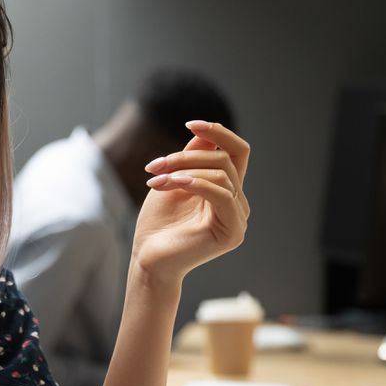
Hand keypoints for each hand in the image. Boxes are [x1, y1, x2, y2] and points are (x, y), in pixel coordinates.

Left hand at [135, 119, 250, 283]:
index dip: (218, 132)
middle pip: (224, 159)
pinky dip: (196, 183)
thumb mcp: (173, 182)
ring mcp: (237, 217)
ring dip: (183, 170)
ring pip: (222, 173)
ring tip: (154, 181)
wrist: (148, 261)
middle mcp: (237, 201)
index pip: (237, 151)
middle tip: (153, 166)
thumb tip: (206, 134)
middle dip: (185, 156)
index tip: (190, 124)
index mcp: (226, 189)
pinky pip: (222, 194)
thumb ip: (192, 159)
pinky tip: (172, 184)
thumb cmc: (158, 225)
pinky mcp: (232, 232)